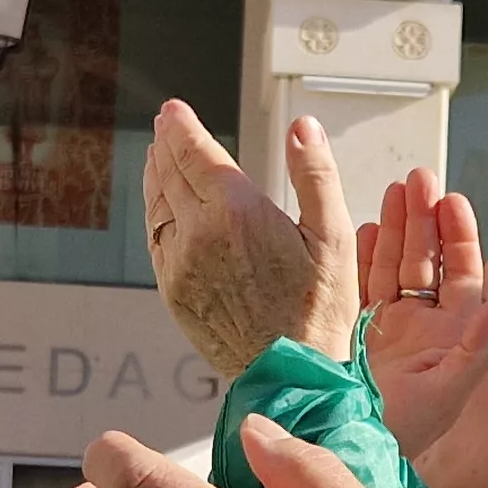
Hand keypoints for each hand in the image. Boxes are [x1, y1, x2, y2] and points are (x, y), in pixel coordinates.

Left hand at [147, 105, 356, 379]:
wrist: (289, 376)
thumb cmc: (316, 314)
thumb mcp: (333, 238)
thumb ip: (315, 175)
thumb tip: (304, 129)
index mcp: (237, 213)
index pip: (195, 153)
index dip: (181, 126)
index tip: (173, 111)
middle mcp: (199, 235)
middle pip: (171, 172)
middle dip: (167, 143)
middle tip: (166, 124)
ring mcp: (180, 264)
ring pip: (157, 204)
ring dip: (156, 173)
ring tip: (159, 155)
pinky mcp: (173, 291)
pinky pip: (155, 239)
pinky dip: (154, 211)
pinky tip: (161, 205)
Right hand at [359, 168, 487, 454]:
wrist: (346, 454)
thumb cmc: (400, 435)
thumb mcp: (445, 397)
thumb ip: (474, 353)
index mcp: (451, 336)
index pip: (462, 275)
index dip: (458, 236)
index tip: (451, 200)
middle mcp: (422, 327)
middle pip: (427, 259)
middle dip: (423, 218)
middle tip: (417, 178)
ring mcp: (387, 326)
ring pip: (394, 264)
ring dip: (393, 227)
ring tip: (392, 191)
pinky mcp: (354, 330)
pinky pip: (360, 283)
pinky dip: (359, 256)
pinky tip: (360, 229)